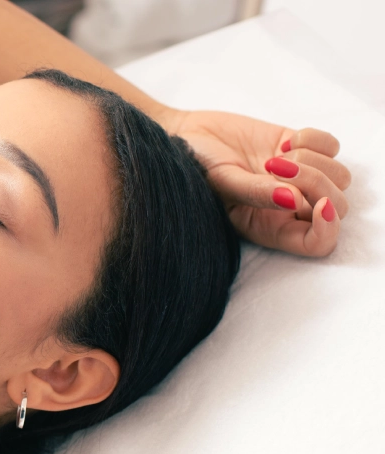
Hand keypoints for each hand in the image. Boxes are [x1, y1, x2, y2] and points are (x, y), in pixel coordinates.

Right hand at [160, 109, 351, 256]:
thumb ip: (256, 193)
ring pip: (340, 177)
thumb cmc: (195, 168)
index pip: (318, 243)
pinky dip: (314, 140)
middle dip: (316, 184)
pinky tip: (285, 141)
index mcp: (270, 228)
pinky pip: (333, 146)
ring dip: (313, 161)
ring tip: (275, 156)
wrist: (187, 136)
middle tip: (275, 167)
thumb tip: (295, 199)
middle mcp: (290, 208)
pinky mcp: (303, 149)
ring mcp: (300, 178)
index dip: (328, 228)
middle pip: (336, 206)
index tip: (319, 204)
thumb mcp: (221, 184)